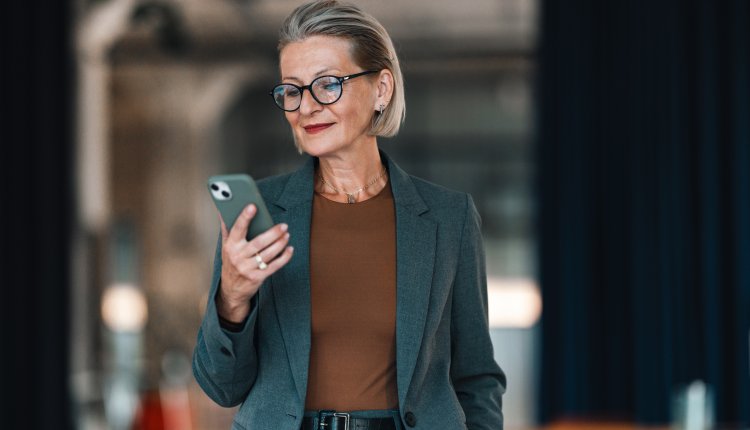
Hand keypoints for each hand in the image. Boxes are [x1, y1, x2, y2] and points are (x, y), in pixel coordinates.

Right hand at [217, 204, 293, 322]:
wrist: (232, 289)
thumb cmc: (231, 262)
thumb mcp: (225, 246)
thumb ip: (227, 229)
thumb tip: (223, 210)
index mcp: (230, 246)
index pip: (237, 229)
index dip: (245, 217)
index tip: (253, 206)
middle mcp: (238, 257)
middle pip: (259, 242)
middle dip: (273, 233)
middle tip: (283, 225)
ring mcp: (248, 268)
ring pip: (268, 254)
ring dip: (280, 244)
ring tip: (287, 234)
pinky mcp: (258, 277)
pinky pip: (274, 266)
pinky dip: (284, 257)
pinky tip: (289, 249)